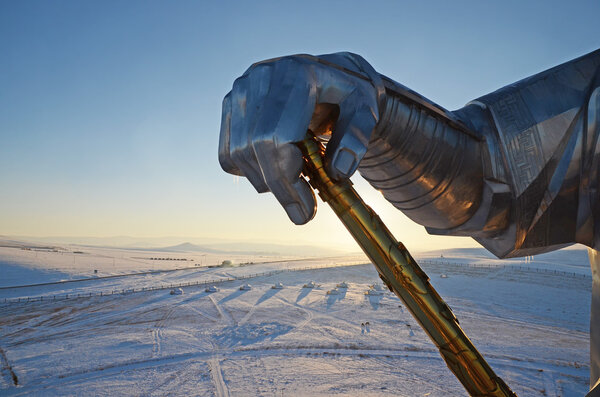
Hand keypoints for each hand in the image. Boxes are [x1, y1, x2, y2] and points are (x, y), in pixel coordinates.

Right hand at [218, 53, 381, 223]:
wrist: (330, 72)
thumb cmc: (349, 95)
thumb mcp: (367, 110)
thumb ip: (358, 137)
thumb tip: (337, 171)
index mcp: (297, 74)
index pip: (276, 136)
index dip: (286, 179)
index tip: (306, 210)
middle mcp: (262, 77)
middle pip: (255, 147)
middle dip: (278, 189)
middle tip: (302, 214)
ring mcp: (241, 89)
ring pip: (238, 153)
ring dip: (266, 182)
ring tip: (296, 185)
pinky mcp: (231, 103)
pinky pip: (228, 153)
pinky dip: (250, 172)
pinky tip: (277, 167)